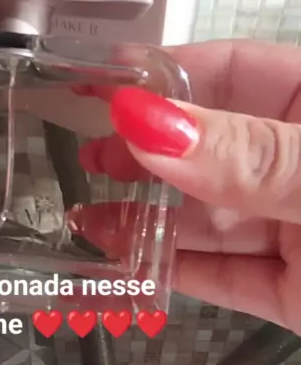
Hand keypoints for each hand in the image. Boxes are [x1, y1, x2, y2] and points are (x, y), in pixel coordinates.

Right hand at [74, 39, 300, 333]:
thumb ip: (245, 155)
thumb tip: (143, 122)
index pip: (235, 71)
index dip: (164, 74)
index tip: (98, 80)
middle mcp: (300, 165)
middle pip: (211, 145)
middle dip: (145, 149)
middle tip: (87, 153)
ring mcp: (298, 228)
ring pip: (210, 218)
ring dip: (146, 218)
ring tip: (84, 216)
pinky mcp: (296, 294)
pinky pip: (224, 277)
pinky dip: (172, 271)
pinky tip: (123, 262)